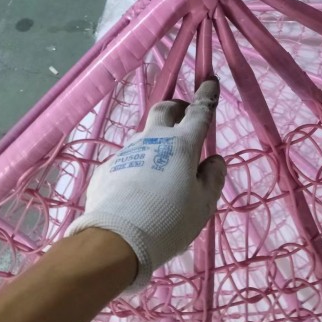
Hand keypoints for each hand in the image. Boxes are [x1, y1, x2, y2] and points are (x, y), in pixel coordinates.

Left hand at [66, 80, 225, 291]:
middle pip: (164, 110)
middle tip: (184, 113)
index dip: (206, 96)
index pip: (199, 112)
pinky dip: (137, 166)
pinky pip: (127, 160)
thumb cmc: (169, 221)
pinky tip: (138, 188)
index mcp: (182, 145)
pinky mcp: (107, 169)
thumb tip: (214, 159)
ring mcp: (127, 152)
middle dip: (176, 107)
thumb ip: (212, 178)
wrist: (116, 239)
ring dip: (155, 140)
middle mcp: (153, 140)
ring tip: (161, 163)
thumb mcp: (203, 205)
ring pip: (144, 136)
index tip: (210, 81)